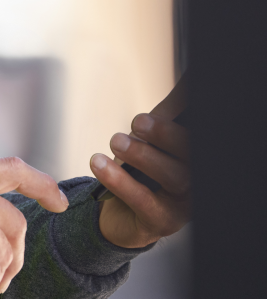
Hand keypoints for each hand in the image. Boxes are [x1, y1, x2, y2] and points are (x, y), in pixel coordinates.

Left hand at [92, 108, 190, 248]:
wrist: (121, 214)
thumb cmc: (142, 170)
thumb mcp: (154, 137)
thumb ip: (170, 111)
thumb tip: (186, 77)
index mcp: (198, 158)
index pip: (199, 136)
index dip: (188, 120)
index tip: (173, 105)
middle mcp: (199, 181)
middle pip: (193, 156)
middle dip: (165, 134)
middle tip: (138, 121)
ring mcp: (185, 204)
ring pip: (174, 177)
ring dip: (143, 155)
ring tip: (116, 141)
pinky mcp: (163, 221)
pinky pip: (144, 200)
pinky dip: (120, 180)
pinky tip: (99, 162)